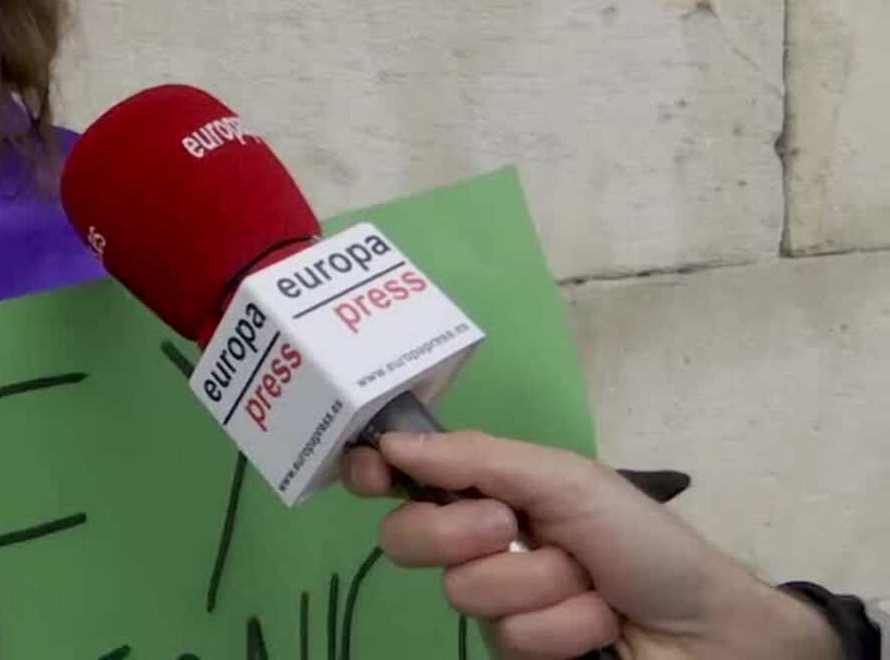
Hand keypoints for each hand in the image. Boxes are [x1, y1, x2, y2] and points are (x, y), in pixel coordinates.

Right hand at [341, 430, 840, 659]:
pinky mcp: (518, 653)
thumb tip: (392, 439)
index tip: (371, 470)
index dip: (376, 471)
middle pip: (409, 536)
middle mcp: (482, 544)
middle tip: (511, 527)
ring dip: (540, 585)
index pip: (409, 477)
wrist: (705, 629)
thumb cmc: (644, 541)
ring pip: (465, 592)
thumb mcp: (568, 479)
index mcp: (491, 490)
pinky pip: (508, 639)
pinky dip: (563, 627)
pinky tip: (598, 624)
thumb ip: (479, 457)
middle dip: (461, 532)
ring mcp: (499, 603)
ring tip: (589, 584)